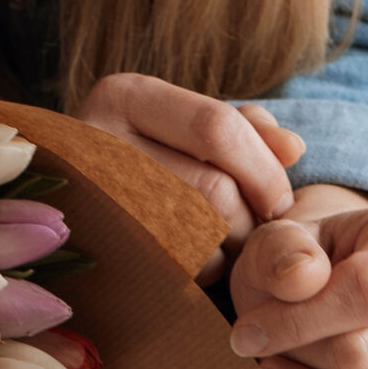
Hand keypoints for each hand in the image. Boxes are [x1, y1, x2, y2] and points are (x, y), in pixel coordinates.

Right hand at [77, 74, 301, 280]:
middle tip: (257, 229)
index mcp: (124, 96)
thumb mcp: (184, 128)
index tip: (280, 199)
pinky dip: (204, 272)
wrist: (73, 211)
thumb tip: (294, 148)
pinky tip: (198, 262)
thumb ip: (242, 130)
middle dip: (251, 218)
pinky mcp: (98, 253)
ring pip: (199, 233)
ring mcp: (93, 202)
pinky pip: (177, 270)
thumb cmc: (148, 162)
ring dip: (232, 246)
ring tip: (228, 241)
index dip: (264, 168)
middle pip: (213, 188)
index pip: (217, 126)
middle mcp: (97, 142)